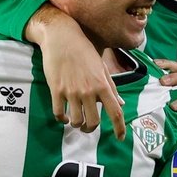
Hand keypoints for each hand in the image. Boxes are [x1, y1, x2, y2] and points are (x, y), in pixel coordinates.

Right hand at [26, 5, 124, 139]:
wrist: (62, 38)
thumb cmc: (84, 50)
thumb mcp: (101, 67)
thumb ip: (111, 87)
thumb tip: (120, 103)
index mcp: (102, 85)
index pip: (115, 112)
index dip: (119, 128)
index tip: (120, 138)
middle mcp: (88, 90)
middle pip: (93, 122)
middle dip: (91, 129)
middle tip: (88, 127)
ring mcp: (71, 91)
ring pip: (76, 121)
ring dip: (76, 125)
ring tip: (75, 121)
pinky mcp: (56, 90)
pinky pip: (58, 113)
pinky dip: (61, 119)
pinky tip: (63, 117)